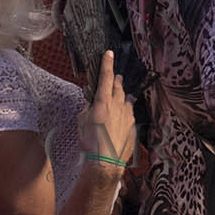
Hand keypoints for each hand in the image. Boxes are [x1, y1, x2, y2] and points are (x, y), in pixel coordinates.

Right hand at [77, 51, 135, 170]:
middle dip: (115, 79)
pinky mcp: (132, 125)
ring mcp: (127, 115)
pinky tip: (121, 114)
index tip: (109, 53)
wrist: (105, 161)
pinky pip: (130, 112)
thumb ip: (87, 108)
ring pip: (126, 98)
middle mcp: (118, 105)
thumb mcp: (82, 121)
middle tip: (113, 77)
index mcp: (103, 101)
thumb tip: (91, 102)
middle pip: (118, 85)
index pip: (105, 76)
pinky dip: (125, 110)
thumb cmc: (90, 142)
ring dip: (121, 95)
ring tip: (117, 96)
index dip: (107, 63)